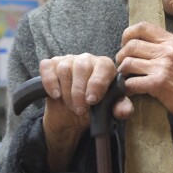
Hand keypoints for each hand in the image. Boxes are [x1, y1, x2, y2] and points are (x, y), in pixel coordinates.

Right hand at [38, 53, 132, 172]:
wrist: (73, 114)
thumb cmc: (95, 107)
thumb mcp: (109, 110)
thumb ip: (120, 108)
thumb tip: (124, 111)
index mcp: (105, 66)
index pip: (103, 66)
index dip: (97, 83)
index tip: (92, 100)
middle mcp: (87, 59)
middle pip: (82, 67)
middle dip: (79, 92)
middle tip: (80, 109)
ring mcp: (68, 60)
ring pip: (64, 69)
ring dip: (66, 92)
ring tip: (71, 105)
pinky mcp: (51, 65)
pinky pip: (47, 67)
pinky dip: (50, 82)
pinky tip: (56, 95)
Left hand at [115, 22, 172, 172]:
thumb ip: (168, 48)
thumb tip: (145, 43)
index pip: (143, 27)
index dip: (128, 35)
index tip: (125, 46)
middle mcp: (169, 50)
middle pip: (131, 45)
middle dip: (121, 57)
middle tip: (123, 67)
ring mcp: (163, 66)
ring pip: (128, 63)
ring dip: (123, 73)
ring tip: (127, 79)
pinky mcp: (158, 84)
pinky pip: (131, 82)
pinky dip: (127, 88)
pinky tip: (132, 91)